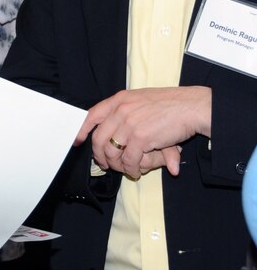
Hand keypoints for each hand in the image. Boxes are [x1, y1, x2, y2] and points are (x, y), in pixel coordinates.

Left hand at [75, 86, 211, 178]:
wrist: (191, 107)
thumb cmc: (171, 105)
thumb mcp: (143, 102)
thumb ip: (128, 117)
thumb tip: (114, 137)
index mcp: (120, 99)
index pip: (92, 115)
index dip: (83, 130)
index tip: (78, 141)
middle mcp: (121, 110)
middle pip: (98, 139)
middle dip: (100, 156)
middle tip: (107, 164)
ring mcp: (129, 124)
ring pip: (112, 152)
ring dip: (118, 165)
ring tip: (127, 168)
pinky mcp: (140, 138)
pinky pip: (128, 160)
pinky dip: (131, 168)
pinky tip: (137, 170)